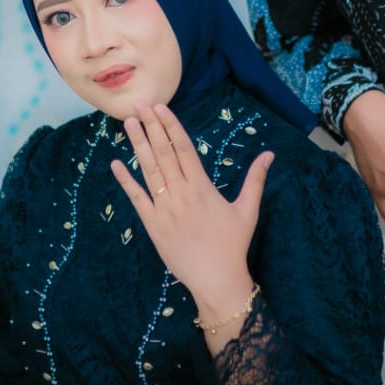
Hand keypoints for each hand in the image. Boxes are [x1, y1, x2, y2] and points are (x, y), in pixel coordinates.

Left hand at [111, 102, 273, 323]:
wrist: (216, 280)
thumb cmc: (233, 245)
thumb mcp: (248, 210)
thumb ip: (255, 179)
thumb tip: (270, 154)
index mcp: (202, 187)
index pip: (184, 148)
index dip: (171, 126)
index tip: (161, 108)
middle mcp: (181, 194)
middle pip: (164, 153)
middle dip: (151, 127)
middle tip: (139, 104)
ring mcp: (164, 209)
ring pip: (149, 170)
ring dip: (137, 145)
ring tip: (129, 123)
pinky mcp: (152, 225)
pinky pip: (136, 199)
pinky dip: (125, 181)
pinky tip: (115, 164)